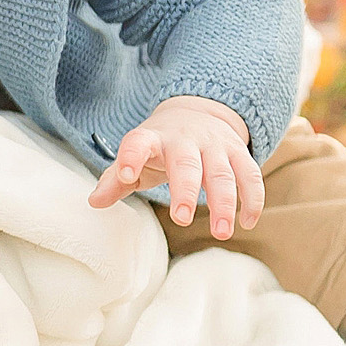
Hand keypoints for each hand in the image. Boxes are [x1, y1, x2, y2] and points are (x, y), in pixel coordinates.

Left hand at [88, 96, 262, 238]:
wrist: (196, 112)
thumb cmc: (159, 146)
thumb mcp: (136, 157)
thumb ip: (115, 179)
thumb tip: (94, 202)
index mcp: (152, 139)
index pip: (137, 143)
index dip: (130, 157)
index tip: (125, 174)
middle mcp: (184, 139)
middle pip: (186, 163)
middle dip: (185, 191)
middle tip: (181, 220)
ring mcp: (214, 144)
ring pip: (222, 172)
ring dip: (224, 203)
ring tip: (221, 233)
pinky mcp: (238, 151)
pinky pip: (250, 174)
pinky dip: (252, 197)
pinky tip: (248, 221)